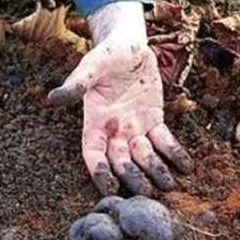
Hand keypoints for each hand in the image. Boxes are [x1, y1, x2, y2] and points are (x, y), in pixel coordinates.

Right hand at [48, 39, 192, 195]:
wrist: (128, 46)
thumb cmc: (105, 55)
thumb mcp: (91, 67)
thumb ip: (76, 84)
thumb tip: (53, 97)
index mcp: (94, 123)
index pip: (93, 155)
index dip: (100, 172)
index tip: (109, 188)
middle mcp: (114, 131)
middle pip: (122, 162)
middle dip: (133, 178)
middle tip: (147, 193)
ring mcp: (135, 128)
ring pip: (145, 157)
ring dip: (156, 172)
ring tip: (169, 186)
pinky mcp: (154, 120)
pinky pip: (165, 141)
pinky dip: (175, 154)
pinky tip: (186, 167)